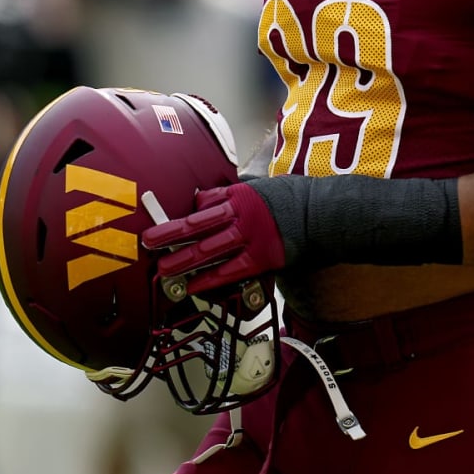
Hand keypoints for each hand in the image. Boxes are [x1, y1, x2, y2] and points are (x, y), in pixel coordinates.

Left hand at [140, 183, 287, 298]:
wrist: (323, 215)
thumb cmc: (295, 200)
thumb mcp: (262, 188)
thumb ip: (236, 196)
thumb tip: (207, 203)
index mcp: (240, 195)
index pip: (206, 202)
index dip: (186, 213)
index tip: (169, 220)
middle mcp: (241, 215)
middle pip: (198, 225)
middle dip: (170, 234)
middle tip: (149, 241)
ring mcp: (250, 237)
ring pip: (208, 249)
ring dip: (183, 260)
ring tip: (163, 269)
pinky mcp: (261, 258)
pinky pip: (230, 271)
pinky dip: (210, 279)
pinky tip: (193, 286)